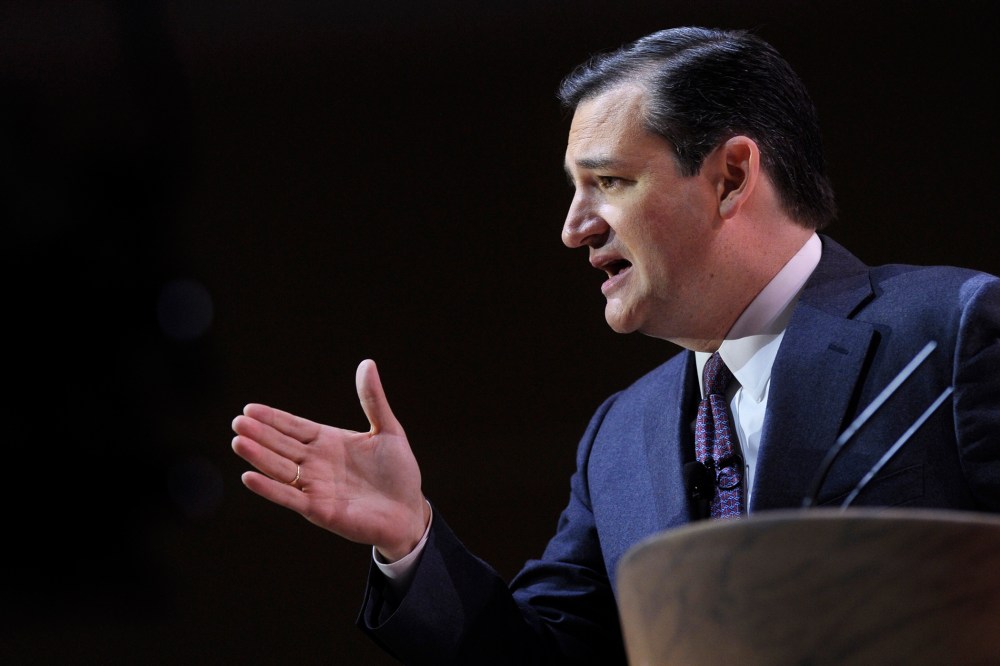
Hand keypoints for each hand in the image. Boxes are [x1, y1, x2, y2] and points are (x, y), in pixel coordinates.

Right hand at [231, 359, 430, 560]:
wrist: (410, 510)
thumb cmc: (399, 472)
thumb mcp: (387, 429)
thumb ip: (372, 399)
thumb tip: (367, 363)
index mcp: (328, 443)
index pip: (294, 427)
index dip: (272, 418)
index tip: (249, 409)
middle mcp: (316, 464)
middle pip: (281, 445)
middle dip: (259, 434)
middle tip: (237, 422)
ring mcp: (315, 487)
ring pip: (280, 469)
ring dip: (259, 457)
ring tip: (238, 442)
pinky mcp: (319, 510)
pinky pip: (290, 497)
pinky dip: (269, 488)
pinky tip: (249, 477)